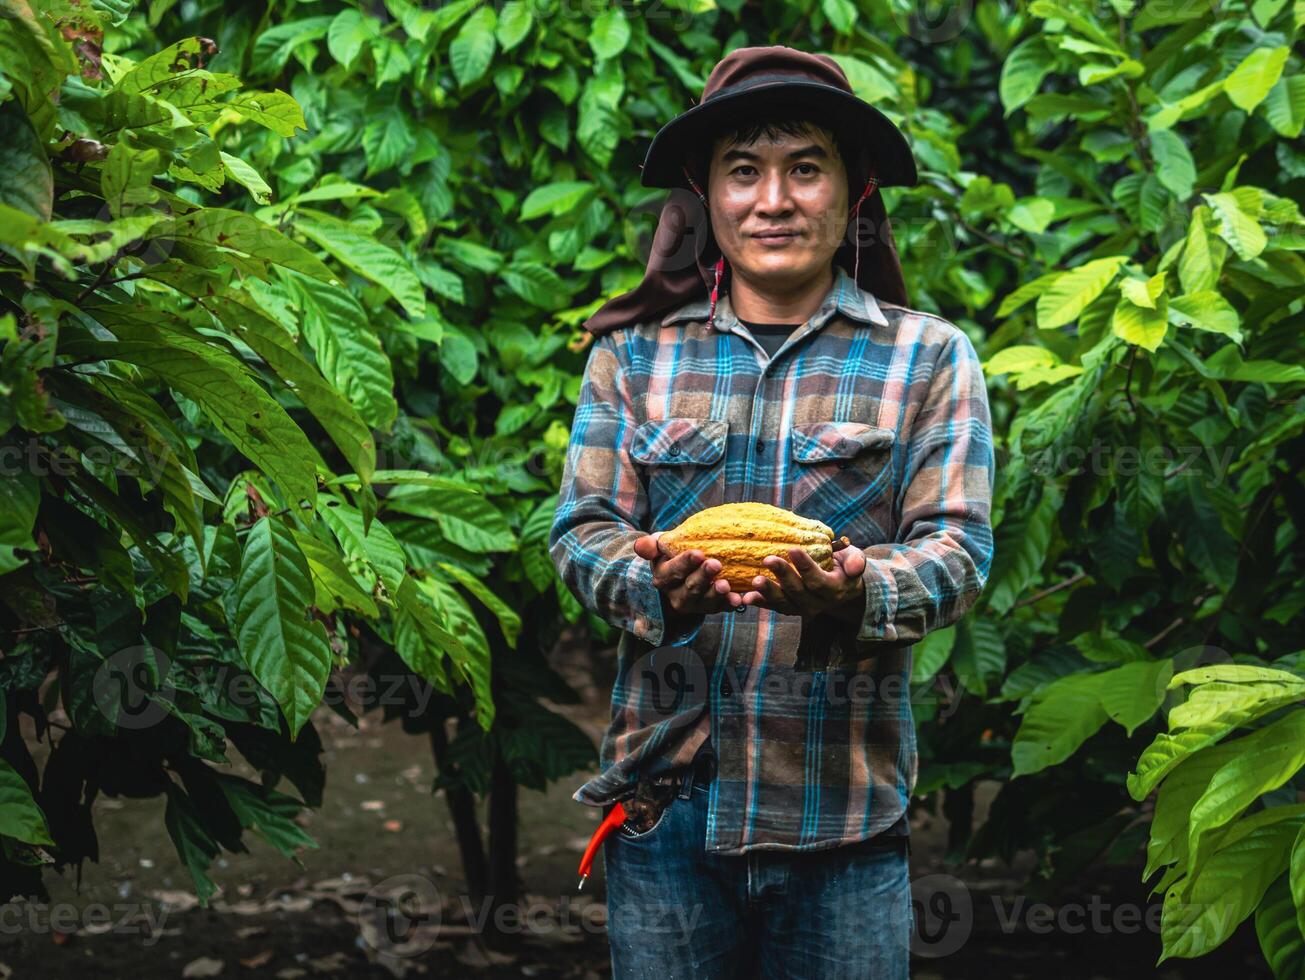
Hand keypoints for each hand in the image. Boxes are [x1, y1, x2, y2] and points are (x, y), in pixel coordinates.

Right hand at [634, 532, 745, 616]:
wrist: (682, 574)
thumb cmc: (672, 554)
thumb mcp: (659, 547)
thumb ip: (649, 546)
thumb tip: (641, 546)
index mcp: (663, 577)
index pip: (673, 571)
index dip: (685, 563)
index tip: (698, 553)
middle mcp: (676, 595)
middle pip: (690, 588)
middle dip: (703, 577)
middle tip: (716, 564)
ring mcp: (694, 605)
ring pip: (705, 602)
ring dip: (717, 595)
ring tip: (727, 585)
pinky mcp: (710, 609)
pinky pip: (721, 609)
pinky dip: (730, 605)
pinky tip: (740, 599)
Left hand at [741, 541, 867, 618]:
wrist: (841, 588)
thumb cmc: (844, 565)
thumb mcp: (855, 559)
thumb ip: (856, 561)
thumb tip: (855, 566)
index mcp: (833, 590)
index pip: (818, 581)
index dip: (806, 566)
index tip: (793, 548)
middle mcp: (817, 603)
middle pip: (798, 592)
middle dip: (782, 575)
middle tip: (768, 558)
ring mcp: (802, 608)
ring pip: (784, 603)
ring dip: (767, 592)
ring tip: (753, 581)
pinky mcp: (790, 608)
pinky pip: (774, 607)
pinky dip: (760, 603)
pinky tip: (745, 596)